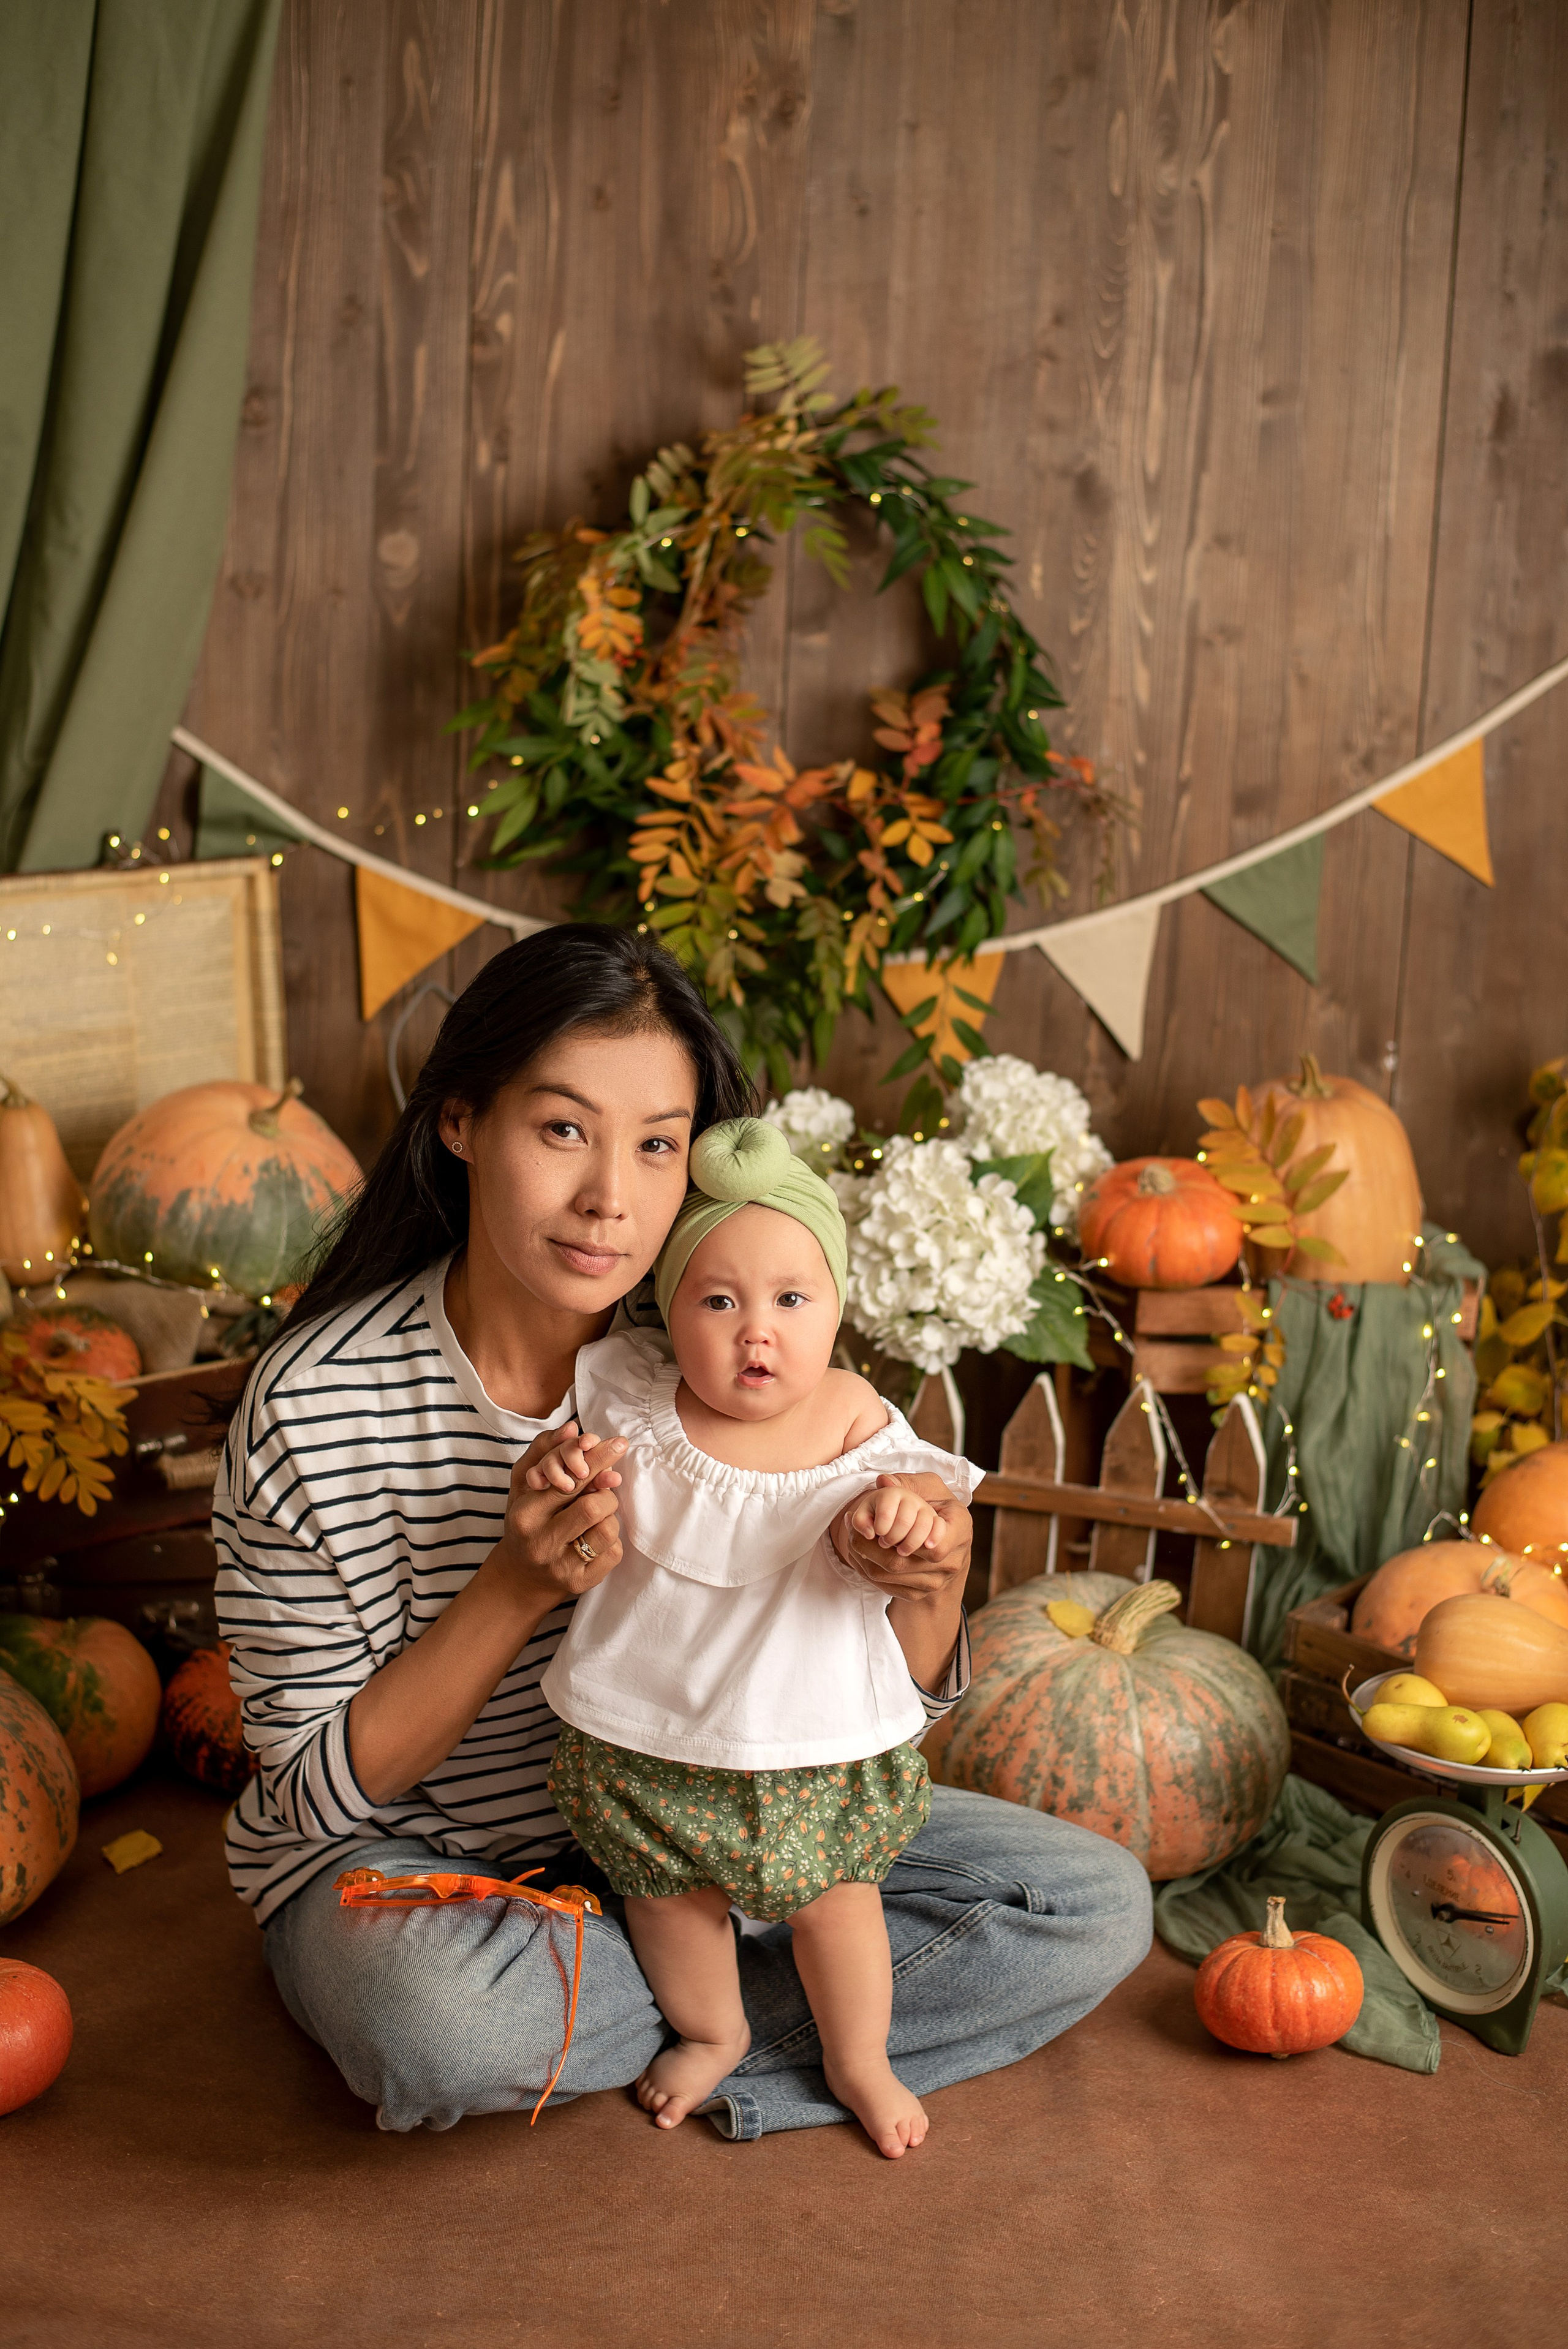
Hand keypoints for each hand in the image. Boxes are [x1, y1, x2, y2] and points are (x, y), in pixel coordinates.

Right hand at [489, 1420, 625, 1605]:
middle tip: (610, 1483)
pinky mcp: (580, 1583)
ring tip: (597, 1515)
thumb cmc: (527, 1522)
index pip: (569, 1480)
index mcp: (525, 1513)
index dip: (597, 1460)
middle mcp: (540, 1541)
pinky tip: (596, 1538)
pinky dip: (612, 1541)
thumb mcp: (523, 1486)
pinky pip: (614, 1553)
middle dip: (607, 1490)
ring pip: (607, 1529)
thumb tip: (572, 1428)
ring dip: (610, 1516)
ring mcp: (561, 1566)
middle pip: (592, 1505)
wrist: (520, 1577)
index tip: (618, 1444)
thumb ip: (543, 1451)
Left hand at [831, 1471, 970, 1602]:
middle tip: (853, 1529)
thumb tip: (884, 1482)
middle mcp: (951, 1561)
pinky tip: (860, 1553)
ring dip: (865, 1557)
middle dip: (871, 1546)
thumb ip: (908, 1482)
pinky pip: (887, 1585)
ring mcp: (936, 1581)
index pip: (936, 1546)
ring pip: (892, 1575)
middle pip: (904, 1563)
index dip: (909, 1540)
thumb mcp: (930, 1488)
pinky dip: (868, 1569)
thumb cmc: (937, 1507)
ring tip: (853, 1538)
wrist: (945, 1541)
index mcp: (960, 1530)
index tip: (882, 1530)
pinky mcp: (919, 1593)